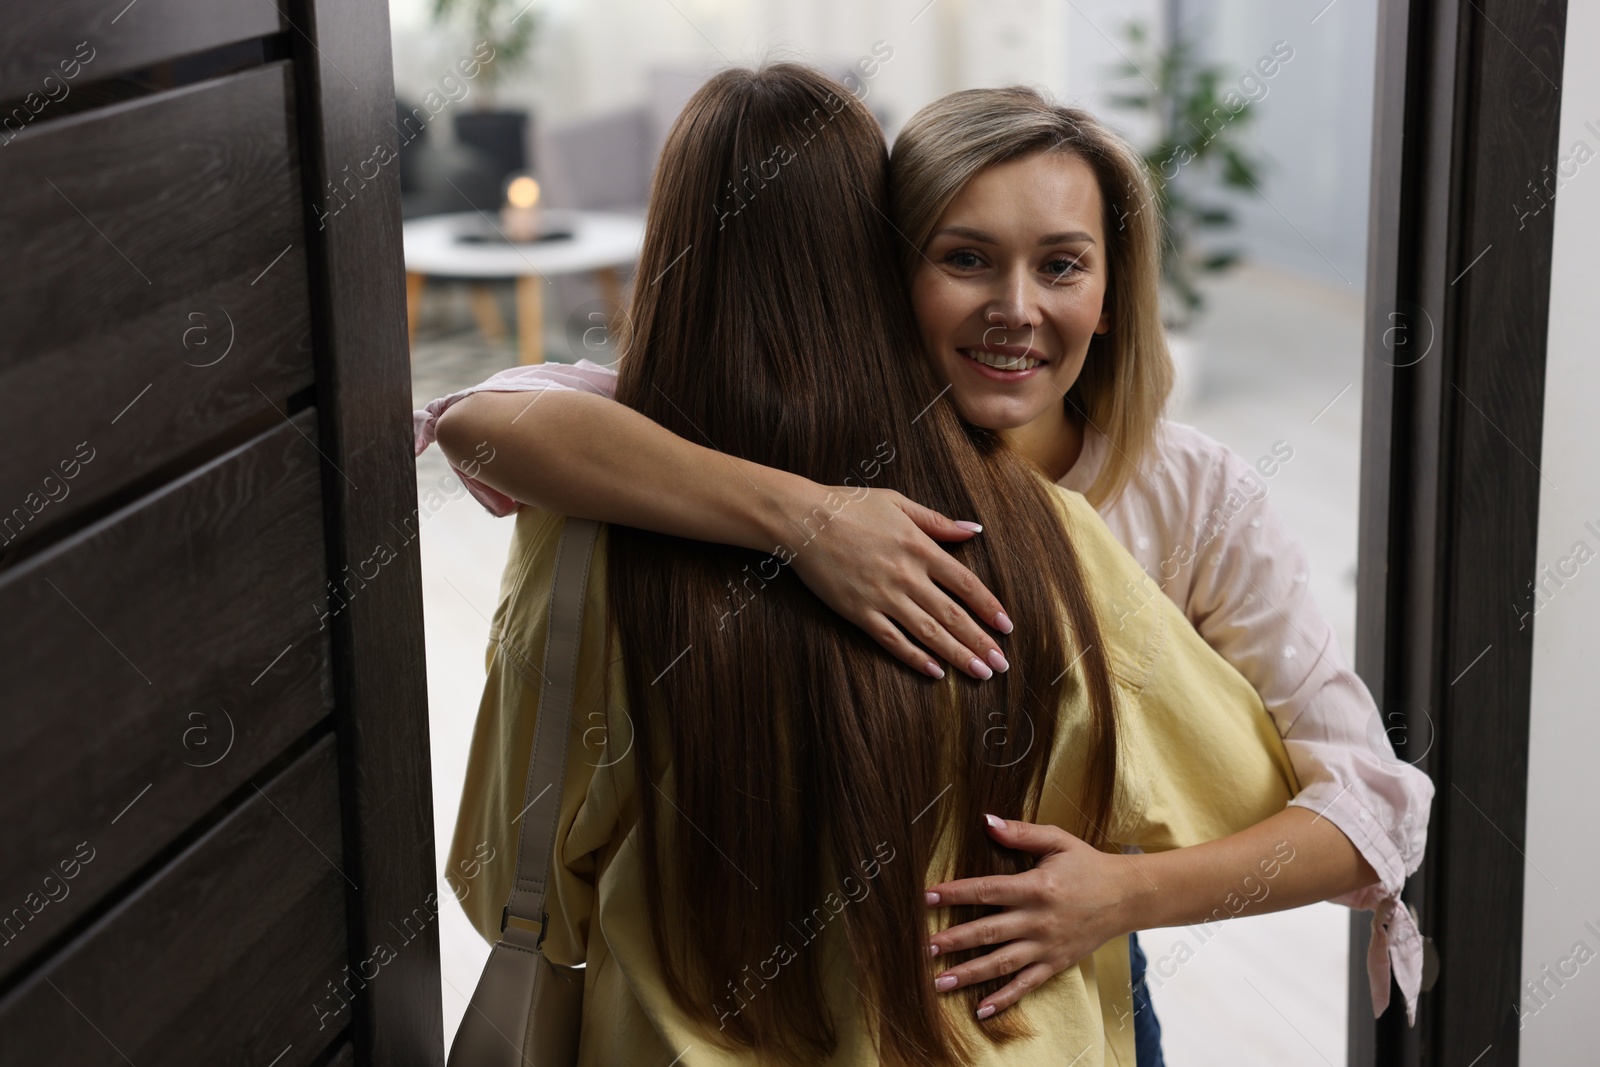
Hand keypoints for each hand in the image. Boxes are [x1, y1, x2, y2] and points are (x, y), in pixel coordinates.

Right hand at [777, 486, 1013, 679]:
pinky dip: (915, 658)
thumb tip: (974, 530)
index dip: (989, 607)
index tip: (1007, 626)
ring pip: (928, 633)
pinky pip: (892, 641)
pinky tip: (935, 672)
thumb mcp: (898, 502)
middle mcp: (906, 575)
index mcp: (920, 547)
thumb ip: (937, 521)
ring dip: (957, 655)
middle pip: (953, 615)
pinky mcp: (859, 612)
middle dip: (981, 641)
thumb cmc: (849, 505)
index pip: (965, 584)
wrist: (803, 518)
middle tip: (1001, 664)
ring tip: (979, 673)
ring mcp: (882, 596)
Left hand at [924, 816, 1132, 1017]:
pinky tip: (981, 1009)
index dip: (955, 894)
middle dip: (954, 940)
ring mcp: (1046, 946)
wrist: (1126, 896)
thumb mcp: (1057, 841)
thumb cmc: (1087, 865)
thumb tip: (986, 821)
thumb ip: (1021, 833)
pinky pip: (1026, 984)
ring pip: (1002, 963)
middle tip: (923, 948)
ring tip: (939, 982)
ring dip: (970, 974)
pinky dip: (1004, 999)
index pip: (987, 890)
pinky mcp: (1055, 964)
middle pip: (989, 931)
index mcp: (1035, 887)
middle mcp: (1038, 920)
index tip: (927, 897)